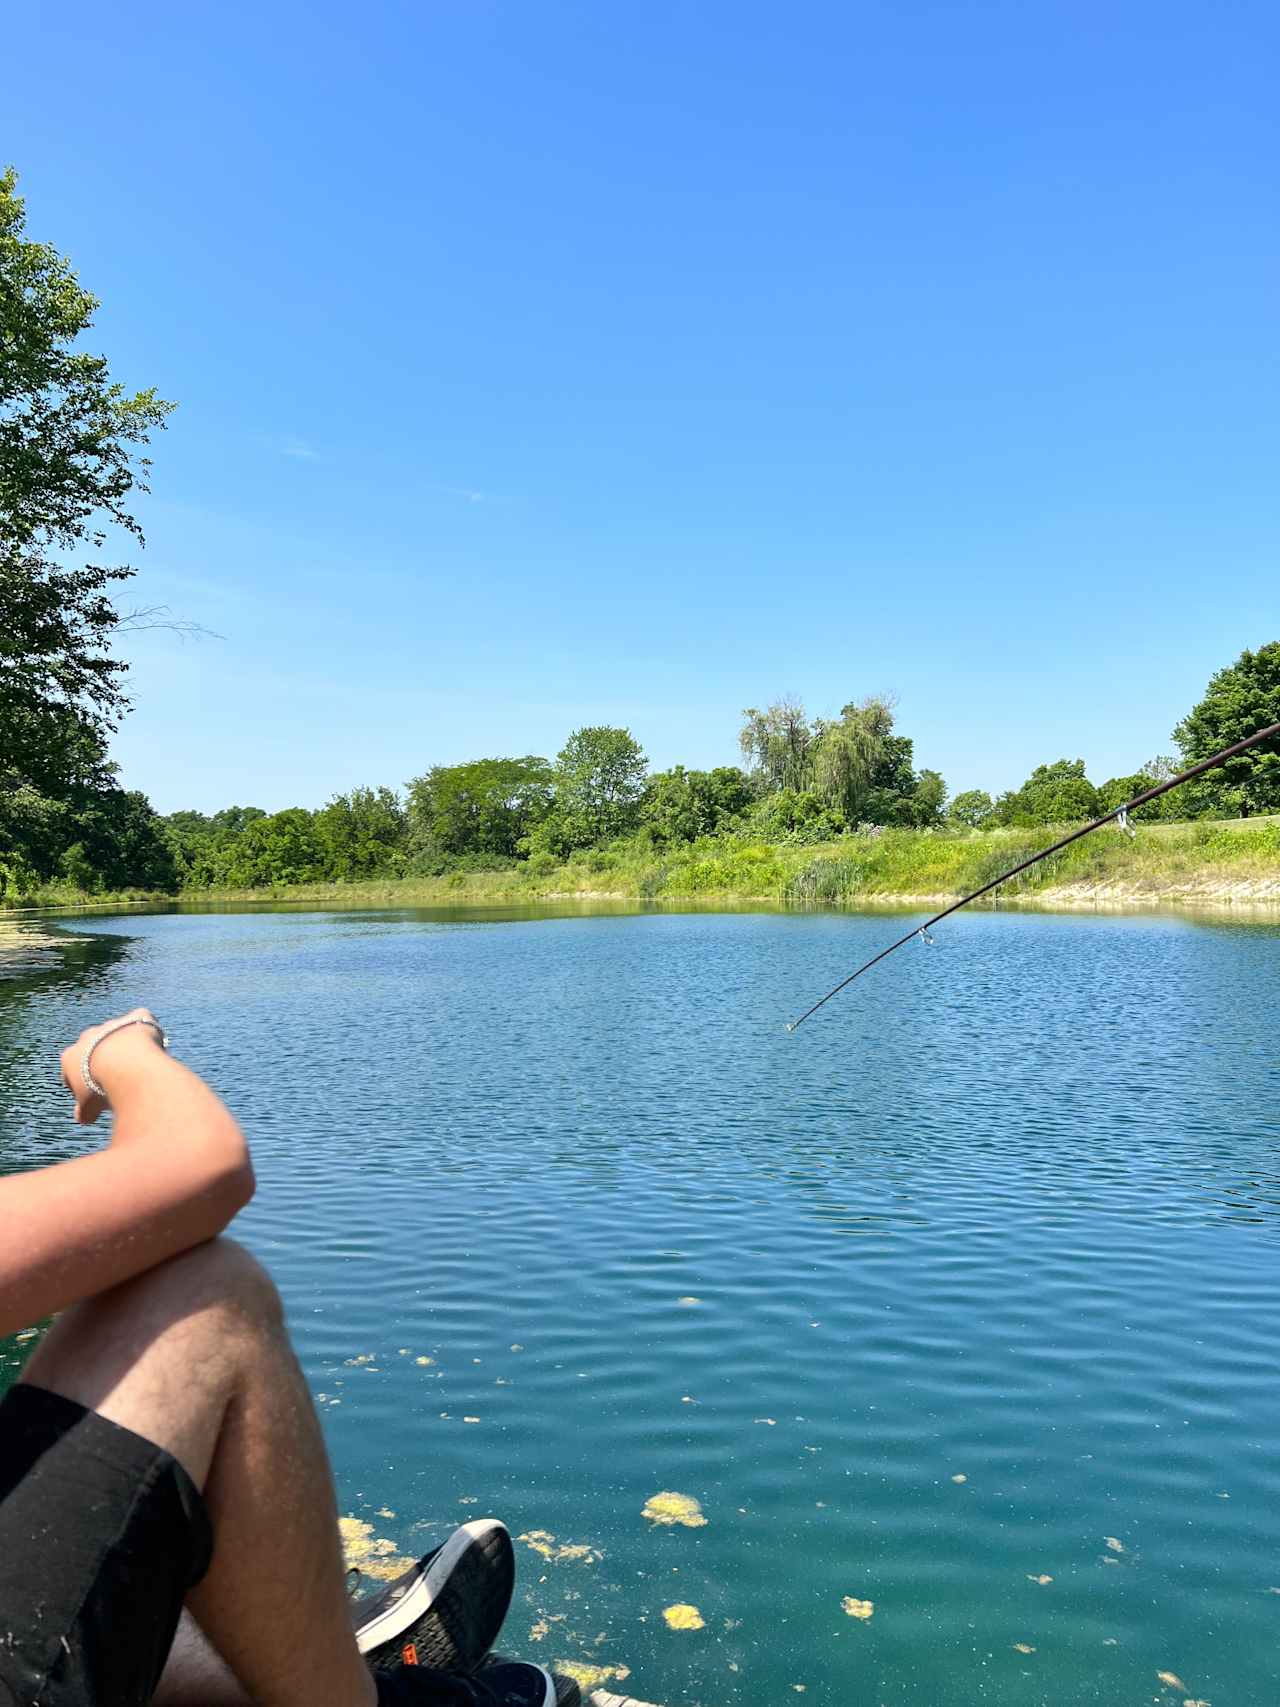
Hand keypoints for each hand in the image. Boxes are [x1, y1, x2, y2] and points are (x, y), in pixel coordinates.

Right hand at [60, 1008, 164, 1125]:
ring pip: (119, 1035)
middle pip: (95, 1049)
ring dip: (127, 1046)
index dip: (85, 1084)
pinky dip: (148, 1028)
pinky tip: (156, 1043)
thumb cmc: (102, 1088)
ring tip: (141, 1066)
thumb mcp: (89, 1106)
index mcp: (70, 1056)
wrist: (127, 1065)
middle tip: (121, 1081)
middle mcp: (88, 1036)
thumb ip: (84, 1111)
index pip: (72, 1070)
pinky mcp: (137, 1016)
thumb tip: (83, 1119)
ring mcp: (112, 1024)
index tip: (97, 1096)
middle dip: (104, 1061)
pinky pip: (142, 1019)